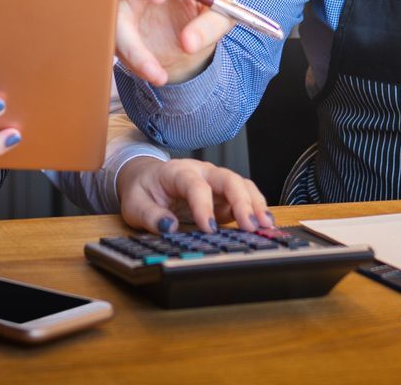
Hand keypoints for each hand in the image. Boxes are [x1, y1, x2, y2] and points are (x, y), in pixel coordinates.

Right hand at [115, 0, 231, 85]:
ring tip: (157, 72)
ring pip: (110, 19)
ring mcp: (121, 5)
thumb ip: (210, 25)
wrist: (189, 45)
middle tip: (133, 28)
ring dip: (130, 48)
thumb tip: (189, 41)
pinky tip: (154, 73)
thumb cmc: (203, 18)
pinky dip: (133, 61)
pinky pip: (114, 43)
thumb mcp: (221, 18)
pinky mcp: (115, 30)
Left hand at [116, 157, 272, 233]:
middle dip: (242, 201)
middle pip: (228, 179)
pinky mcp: (223, 195)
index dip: (204, 206)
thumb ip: (150, 216)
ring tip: (266, 225)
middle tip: (251, 225)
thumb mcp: (134, 205)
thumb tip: (169, 227)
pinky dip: (255, 209)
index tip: (208, 228)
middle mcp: (202, 172)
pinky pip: (243, 198)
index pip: (195, 185)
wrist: (146, 178)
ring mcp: (215, 181)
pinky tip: (263, 225)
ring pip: (241, 185)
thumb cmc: (142, 190)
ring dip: (255, 204)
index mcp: (178, 171)